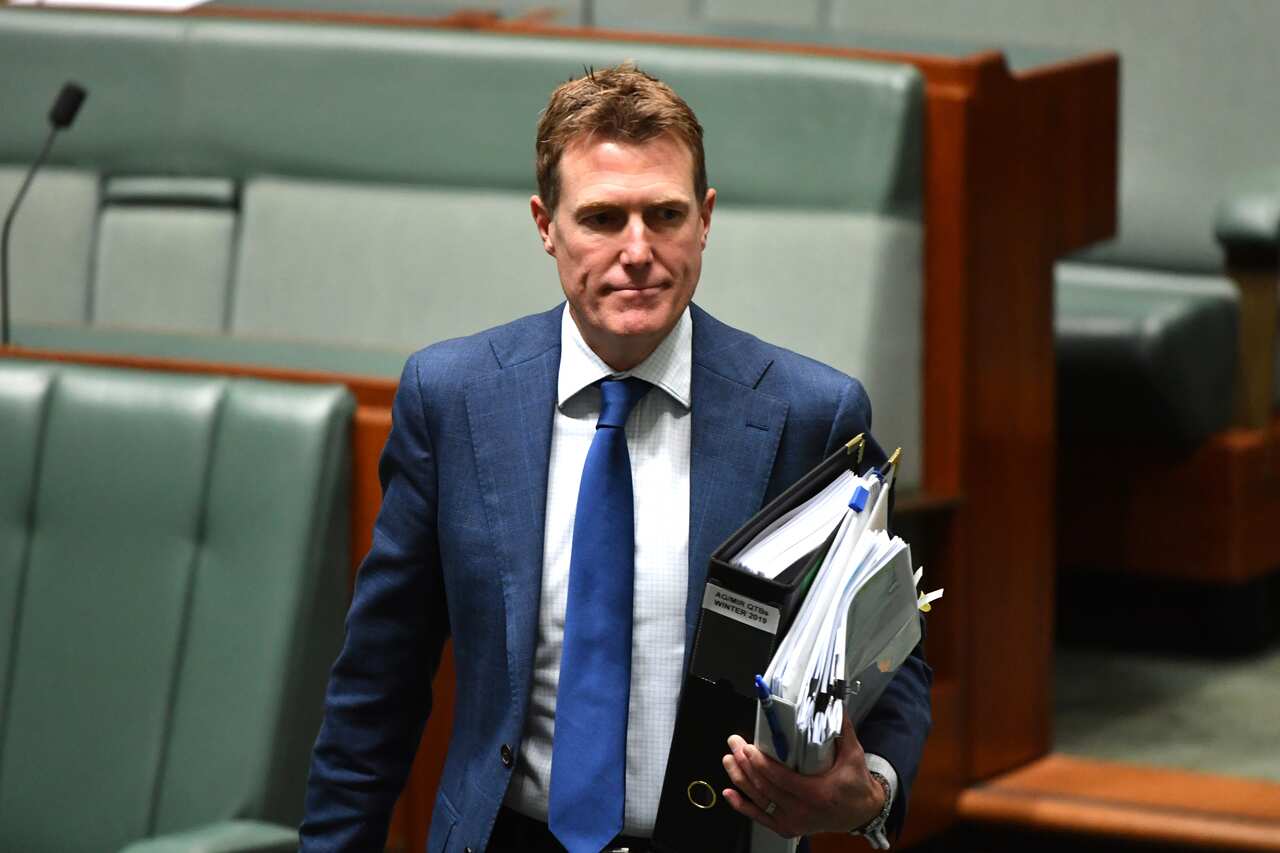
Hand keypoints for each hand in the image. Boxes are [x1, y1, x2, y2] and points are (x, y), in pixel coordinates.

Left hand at [721, 714, 884, 837]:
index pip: (779, 778)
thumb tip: (833, 702)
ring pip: (759, 800)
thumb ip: (841, 729)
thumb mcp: (853, 755)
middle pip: (764, 787)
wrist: (861, 813)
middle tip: (734, 744)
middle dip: (745, 764)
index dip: (759, 762)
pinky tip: (729, 792)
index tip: (747, 747)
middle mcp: (801, 811)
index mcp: (816, 793)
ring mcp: (793, 822)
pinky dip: (742, 805)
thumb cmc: (856, 784)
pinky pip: (760, 817)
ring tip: (729, 759)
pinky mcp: (788, 827)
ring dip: (739, 779)